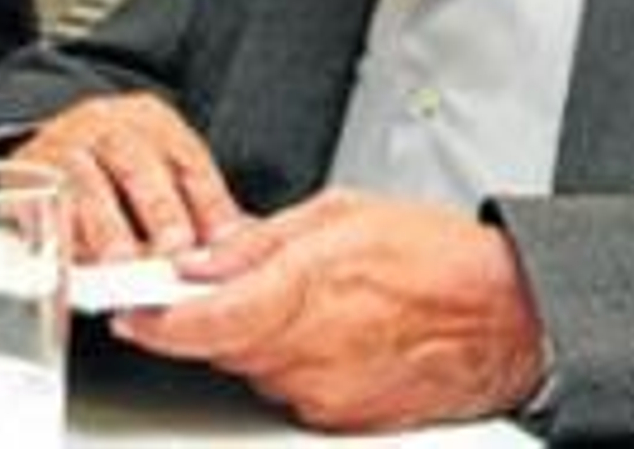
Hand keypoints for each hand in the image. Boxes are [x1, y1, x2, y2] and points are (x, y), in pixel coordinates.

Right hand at [14, 92, 245, 260]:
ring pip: (88, 178)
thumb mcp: (157, 173)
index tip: (222, 240)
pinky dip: (62, 232)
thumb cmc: (114, 171)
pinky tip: (77, 260)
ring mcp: (64, 142)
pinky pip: (44, 200)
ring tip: (124, 264)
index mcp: (149, 118)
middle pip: (137, 160)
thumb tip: (237, 252)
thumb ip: (192, 209)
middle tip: (174, 250)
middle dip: (158, 207)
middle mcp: (106, 122)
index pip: (186, 155)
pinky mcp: (27, 170)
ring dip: (107, 226)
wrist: (48, 147)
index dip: (207, 199)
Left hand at [115, 188, 547, 429]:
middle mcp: (306, 356)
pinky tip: (327, 327)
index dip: (158, 320)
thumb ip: (262, 241)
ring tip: (301, 295)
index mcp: (303, 294)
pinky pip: (293, 388)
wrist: (504, 318)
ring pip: (256, 367)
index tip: (129, 312)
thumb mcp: (342, 214)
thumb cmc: (437, 257)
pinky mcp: (342, 420)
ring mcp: (323, 395)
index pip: (205, 320)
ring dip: (256, 335)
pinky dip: (292, 358)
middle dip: (210, 317)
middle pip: (223, 347)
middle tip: (214, 284)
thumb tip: (204, 259)